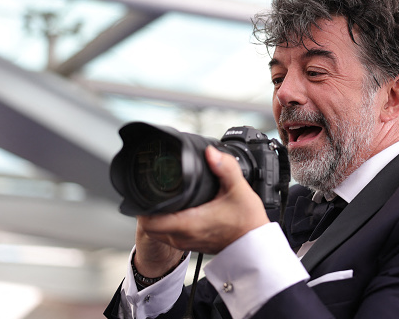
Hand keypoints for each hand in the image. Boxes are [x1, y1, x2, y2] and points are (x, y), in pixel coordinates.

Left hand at [134, 146, 269, 272]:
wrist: (256, 246)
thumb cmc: (248, 223)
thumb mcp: (239, 190)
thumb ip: (225, 167)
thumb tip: (211, 152)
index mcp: (189, 224)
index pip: (149, 221)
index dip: (143, 206)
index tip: (148, 191)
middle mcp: (183, 236)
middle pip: (149, 226)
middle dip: (148, 209)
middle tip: (155, 191)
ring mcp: (186, 243)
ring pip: (158, 232)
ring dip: (157, 218)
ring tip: (165, 200)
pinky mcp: (191, 246)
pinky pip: (169, 236)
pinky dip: (166, 224)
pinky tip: (178, 211)